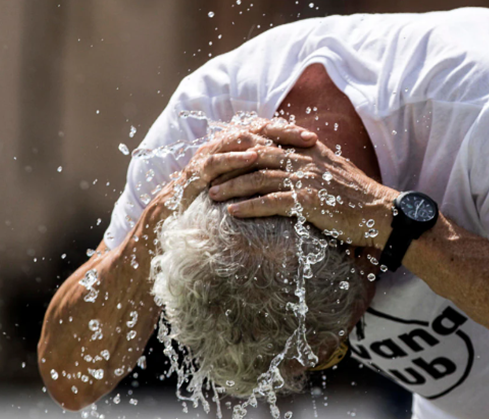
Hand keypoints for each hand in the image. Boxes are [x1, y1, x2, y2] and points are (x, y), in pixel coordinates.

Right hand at [157, 119, 318, 213]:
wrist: (174, 217)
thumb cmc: (213, 205)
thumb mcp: (241, 191)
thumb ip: (261, 182)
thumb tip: (292, 183)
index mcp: (235, 148)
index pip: (267, 132)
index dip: (290, 133)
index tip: (315, 139)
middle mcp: (222, 146)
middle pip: (257, 130)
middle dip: (284, 134)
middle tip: (309, 139)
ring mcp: (208, 156)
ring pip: (237, 140)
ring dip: (263, 141)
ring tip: (287, 146)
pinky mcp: (195, 171)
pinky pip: (216, 161)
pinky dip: (234, 157)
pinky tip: (252, 158)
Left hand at [205, 140, 396, 248]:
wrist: (380, 213)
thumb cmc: (355, 196)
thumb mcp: (331, 169)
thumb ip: (309, 161)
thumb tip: (289, 162)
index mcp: (308, 149)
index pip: (267, 139)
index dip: (241, 145)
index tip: (221, 153)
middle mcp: (305, 159)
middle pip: (256, 156)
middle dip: (229, 165)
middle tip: (208, 175)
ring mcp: (307, 179)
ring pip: (259, 178)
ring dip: (232, 186)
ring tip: (212, 195)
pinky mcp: (309, 202)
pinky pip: (272, 202)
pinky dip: (249, 206)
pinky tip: (233, 212)